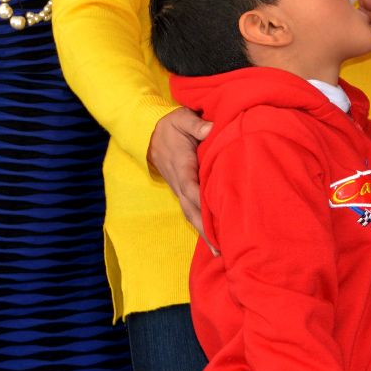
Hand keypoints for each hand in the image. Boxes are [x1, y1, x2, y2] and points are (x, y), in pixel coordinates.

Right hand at [149, 107, 212, 236]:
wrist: (149, 132)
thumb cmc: (170, 125)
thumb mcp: (182, 118)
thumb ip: (196, 125)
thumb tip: (210, 130)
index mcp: (182, 165)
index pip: (192, 187)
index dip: (203, 202)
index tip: (216, 217)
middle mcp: (179, 182)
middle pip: (192, 209)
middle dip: (205, 229)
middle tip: (221, 248)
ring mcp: (178, 188)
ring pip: (190, 214)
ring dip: (203, 232)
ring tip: (218, 252)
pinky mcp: (180, 190)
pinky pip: (190, 211)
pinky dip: (200, 225)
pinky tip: (211, 238)